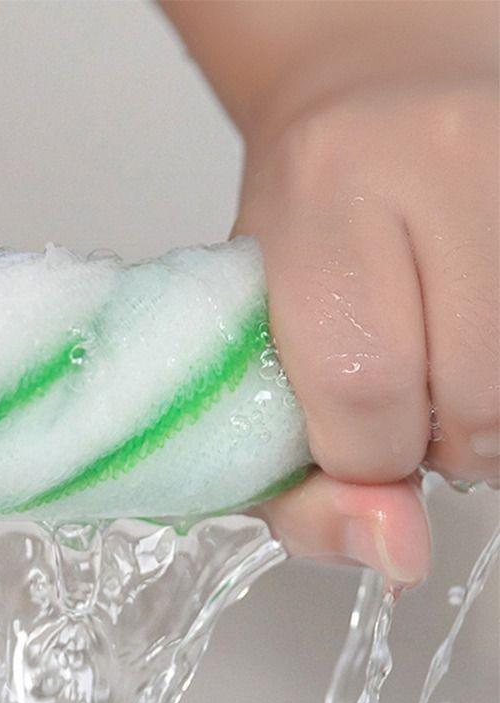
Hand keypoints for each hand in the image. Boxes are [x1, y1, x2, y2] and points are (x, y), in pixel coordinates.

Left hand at [166, 2, 497, 585]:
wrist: (377, 108)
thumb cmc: (306, 242)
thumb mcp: (260, 355)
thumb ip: (301, 488)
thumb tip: (398, 559)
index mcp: (326, 192)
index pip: (361, 387)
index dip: (361, 452)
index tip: (351, 434)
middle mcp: (446, 154)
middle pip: (478, 404)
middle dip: (438, 440)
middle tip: (405, 394)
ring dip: (487, 415)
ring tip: (444, 360)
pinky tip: (481, 335)